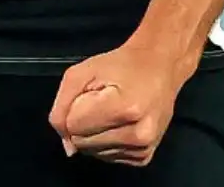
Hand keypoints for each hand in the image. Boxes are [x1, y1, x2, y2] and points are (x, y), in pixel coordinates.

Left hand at [48, 38, 194, 166]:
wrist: (160, 67)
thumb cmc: (122, 66)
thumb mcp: (83, 72)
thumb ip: (63, 106)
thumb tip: (67, 145)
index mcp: (125, 108)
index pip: (73, 125)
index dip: (75, 107)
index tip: (93, 93)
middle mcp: (138, 134)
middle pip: (81, 143)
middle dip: (84, 122)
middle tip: (103, 101)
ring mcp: (143, 149)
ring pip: (92, 153)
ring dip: (95, 133)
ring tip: (113, 111)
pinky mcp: (144, 157)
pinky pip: (107, 157)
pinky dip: (106, 141)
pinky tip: (120, 123)